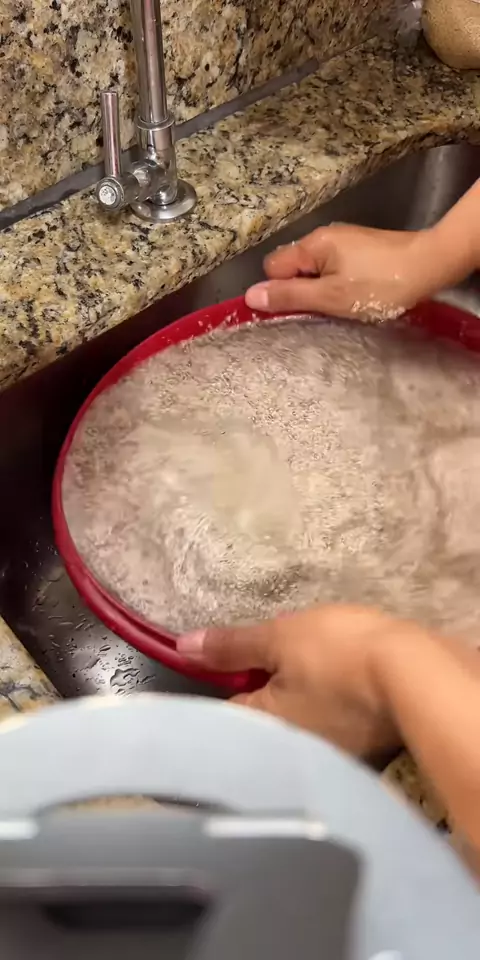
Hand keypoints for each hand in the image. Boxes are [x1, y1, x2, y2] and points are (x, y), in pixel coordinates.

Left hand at [177, 605, 415, 757]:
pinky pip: (327, 723)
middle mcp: (290, 752)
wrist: (415, 672)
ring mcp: (328, 752)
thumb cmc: (338, 653)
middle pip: (260, 722)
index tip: (226, 662)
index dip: (219, 684)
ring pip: (296, 723)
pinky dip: (324, 704)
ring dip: (294, 699)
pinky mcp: (360, 745)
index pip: (222, 713)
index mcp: (263, 728)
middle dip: (259, 693)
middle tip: (269, 658)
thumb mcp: (280, 638)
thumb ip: (232, 646)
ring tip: (303, 665)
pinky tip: (332, 682)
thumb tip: (182, 647)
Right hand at [245, 223, 470, 321]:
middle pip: (294, 268)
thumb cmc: (379, 284)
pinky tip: (357, 295)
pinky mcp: (361, 249)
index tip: (298, 308)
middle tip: (325, 308)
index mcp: (313, 244)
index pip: (273, 268)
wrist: (430, 265)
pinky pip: (334, 268)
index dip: (279, 290)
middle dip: (302, 291)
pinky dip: (339, 284)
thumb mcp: (330, 297)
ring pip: (315, 270)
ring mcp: (344, 241)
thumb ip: (290, 297)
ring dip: (322, 290)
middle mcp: (324, 236)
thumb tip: (251, 297)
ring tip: (344, 304)